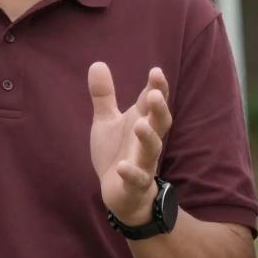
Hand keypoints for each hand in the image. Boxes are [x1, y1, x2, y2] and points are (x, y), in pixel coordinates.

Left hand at [88, 63, 171, 224]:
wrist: (121, 193)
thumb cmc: (118, 152)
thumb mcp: (106, 121)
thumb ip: (104, 95)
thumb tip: (97, 63)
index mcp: (142, 122)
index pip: (153, 102)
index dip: (157, 87)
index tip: (156, 71)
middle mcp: (146, 141)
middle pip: (160, 123)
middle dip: (159, 109)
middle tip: (154, 94)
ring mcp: (143, 163)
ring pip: (152, 150)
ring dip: (148, 138)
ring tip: (140, 125)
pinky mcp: (134, 184)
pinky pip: (136, 179)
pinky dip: (131, 173)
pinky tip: (122, 166)